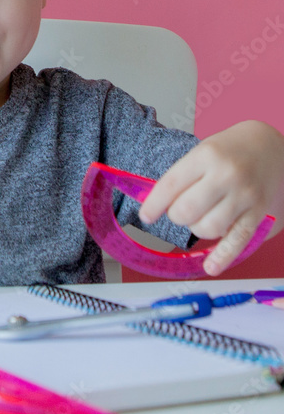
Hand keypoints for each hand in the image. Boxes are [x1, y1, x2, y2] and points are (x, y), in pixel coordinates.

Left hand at [139, 120, 283, 274]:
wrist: (267, 146)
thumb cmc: (228, 151)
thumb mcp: (200, 152)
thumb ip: (180, 177)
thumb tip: (152, 205)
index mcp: (205, 156)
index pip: (170, 185)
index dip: (153, 205)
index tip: (146, 216)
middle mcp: (226, 175)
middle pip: (187, 210)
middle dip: (176, 216)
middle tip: (180, 211)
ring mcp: (245, 195)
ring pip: (209, 228)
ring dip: (196, 229)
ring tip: (201, 217)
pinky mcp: (259, 213)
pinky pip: (238, 240)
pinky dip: (222, 256)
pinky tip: (210, 267)